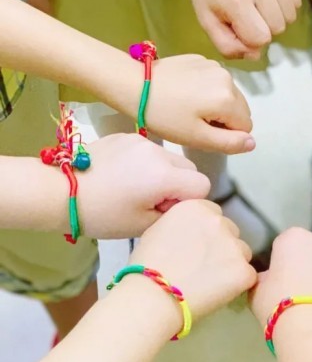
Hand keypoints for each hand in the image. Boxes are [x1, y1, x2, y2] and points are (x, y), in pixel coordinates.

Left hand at [77, 134, 210, 237]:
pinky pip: (150, 150)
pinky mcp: (126, 136)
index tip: (166, 209)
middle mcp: (158, 152)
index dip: (190, 201)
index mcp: (164, 176)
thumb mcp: (143, 225)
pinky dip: (146, 163)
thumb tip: (183, 204)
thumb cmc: (101, 214)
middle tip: (151, 201)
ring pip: (171, 158)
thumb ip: (173, 214)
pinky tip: (123, 175)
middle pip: (190, 168)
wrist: (60, 192)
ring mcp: (141, 141)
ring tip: (135, 188)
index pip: (202, 185)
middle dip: (180, 185)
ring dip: (164, 173)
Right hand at [130, 199, 256, 322]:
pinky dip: (237, 285)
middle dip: (221, 246)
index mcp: (197, 208)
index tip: (197, 248)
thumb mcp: (158, 230)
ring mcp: (233, 245)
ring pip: (241, 252)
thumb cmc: (147, 267)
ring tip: (210, 283)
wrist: (151, 298)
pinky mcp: (243, 270)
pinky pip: (247, 275)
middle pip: (230, 232)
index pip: (213, 215)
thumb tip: (193, 232)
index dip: (206, 233)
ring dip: (231, 264)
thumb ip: (183, 224)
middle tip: (203, 267)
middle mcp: (218, 221)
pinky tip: (218, 294)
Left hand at [133, 54, 253, 153]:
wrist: (133, 84)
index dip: (227, 134)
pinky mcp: (201, 59)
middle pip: (240, 108)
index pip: (246, 126)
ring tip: (188, 107)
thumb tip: (253, 143)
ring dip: (216, 104)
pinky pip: (214, 81)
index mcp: (228, 98)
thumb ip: (230, 143)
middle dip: (224, 118)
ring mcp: (214, 65)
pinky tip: (184, 93)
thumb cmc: (163, 116)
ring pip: (228, 94)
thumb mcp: (197, 138)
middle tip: (195, 122)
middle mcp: (228, 78)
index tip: (203, 132)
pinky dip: (205, 90)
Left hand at [183, 0, 301, 58]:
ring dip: (276, 17)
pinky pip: (296, 2)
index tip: (237, 25)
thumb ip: (228, 46)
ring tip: (258, 4)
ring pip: (290, 17)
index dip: (249, 38)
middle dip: (264, 28)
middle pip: (278, 29)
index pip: (260, 39)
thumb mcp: (208, 20)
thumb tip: (256, 55)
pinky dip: (284, 5)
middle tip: (247, 14)